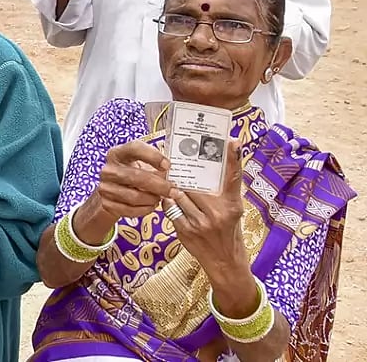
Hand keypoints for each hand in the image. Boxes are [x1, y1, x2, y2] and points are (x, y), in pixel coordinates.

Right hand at [88, 140, 172, 225]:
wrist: (112, 192)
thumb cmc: (133, 175)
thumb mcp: (142, 166)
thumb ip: (157, 166)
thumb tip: (177, 172)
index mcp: (118, 154)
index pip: (134, 148)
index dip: (152, 156)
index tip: (168, 165)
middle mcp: (108, 169)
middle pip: (136, 176)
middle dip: (159, 185)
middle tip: (173, 190)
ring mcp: (105, 187)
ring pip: (133, 196)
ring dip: (152, 199)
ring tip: (160, 198)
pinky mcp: (107, 204)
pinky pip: (130, 210)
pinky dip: (145, 209)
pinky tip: (151, 205)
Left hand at [168, 141, 249, 274]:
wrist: (224, 261)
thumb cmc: (228, 230)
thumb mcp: (233, 210)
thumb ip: (224, 191)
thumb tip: (213, 165)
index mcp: (232, 205)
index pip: (233, 178)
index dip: (233, 159)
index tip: (232, 141)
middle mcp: (218, 213)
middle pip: (194, 184)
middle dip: (185, 177)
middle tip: (177, 165)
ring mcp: (201, 223)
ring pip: (179, 194)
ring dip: (174, 190)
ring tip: (174, 186)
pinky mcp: (186, 231)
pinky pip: (170, 208)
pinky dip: (169, 203)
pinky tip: (172, 203)